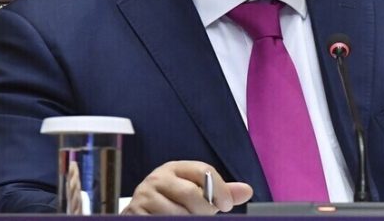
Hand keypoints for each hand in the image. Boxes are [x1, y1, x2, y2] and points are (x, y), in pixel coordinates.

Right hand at [122, 161, 252, 214]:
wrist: (141, 213)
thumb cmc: (173, 201)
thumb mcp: (195, 192)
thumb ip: (219, 191)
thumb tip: (247, 190)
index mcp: (176, 168)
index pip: (203, 170)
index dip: (219, 189)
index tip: (227, 205)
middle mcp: (158, 178)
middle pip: (191, 193)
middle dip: (204, 210)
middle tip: (207, 216)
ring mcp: (145, 196)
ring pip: (177, 213)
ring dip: (188, 219)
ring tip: (188, 219)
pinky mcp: (135, 213)